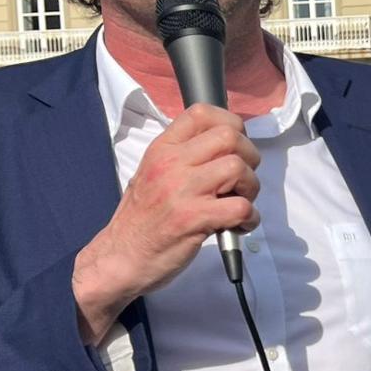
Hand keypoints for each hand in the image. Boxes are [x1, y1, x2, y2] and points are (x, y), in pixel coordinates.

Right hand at [72, 104, 259, 344]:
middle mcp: (171, 164)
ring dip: (250, 188)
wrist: (120, 258)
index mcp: (162, 149)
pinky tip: (237, 226)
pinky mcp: (193, 219)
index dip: (230, 124)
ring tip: (237, 203)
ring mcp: (181, 190)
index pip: (201, 113)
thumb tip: (226, 144)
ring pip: (239, 169)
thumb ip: (185, 156)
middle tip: (241, 180)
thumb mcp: (154, 173)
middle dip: (249, 157)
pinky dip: (249, 218)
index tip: (234, 147)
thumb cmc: (142, 218)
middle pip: (230, 137)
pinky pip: (241, 207)